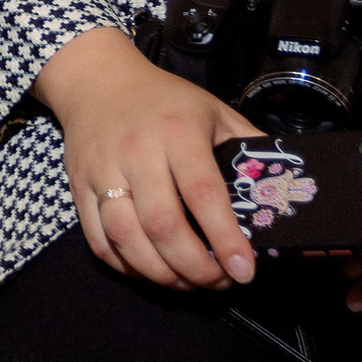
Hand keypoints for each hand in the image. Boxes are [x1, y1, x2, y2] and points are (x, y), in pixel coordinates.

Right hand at [34, 27, 259, 290]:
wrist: (97, 80)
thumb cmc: (164, 100)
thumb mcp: (214, 110)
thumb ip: (248, 146)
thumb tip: (282, 189)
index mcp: (178, 133)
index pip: (203, 193)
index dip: (225, 238)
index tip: (244, 270)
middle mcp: (138, 152)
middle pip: (163, 224)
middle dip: (194, 266)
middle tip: (217, 280)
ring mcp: (103, 171)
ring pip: (126, 237)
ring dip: (159, 273)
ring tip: (186, 282)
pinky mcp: (79, 187)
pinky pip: (98, 239)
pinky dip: (125, 265)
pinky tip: (149, 269)